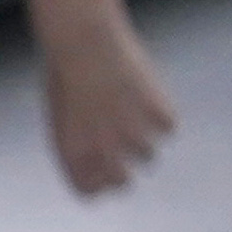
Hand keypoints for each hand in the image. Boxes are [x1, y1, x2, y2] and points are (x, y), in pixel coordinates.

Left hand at [35, 16, 172, 196]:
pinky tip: (144, 89)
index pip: (89, 191)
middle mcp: (102, 150)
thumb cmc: (67, 72)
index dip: (96, 181)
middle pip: (122, 183)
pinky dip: (161, 111)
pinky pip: (168, 126)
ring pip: (147, 154)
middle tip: (123, 144)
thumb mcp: (63, 111)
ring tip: (125, 102)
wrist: (83, 40)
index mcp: (71, 151)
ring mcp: (133, 133)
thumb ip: (80, 143)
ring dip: (140, 134)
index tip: (102, 169)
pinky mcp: (158, 115)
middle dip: (124, 167)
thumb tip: (104, 165)